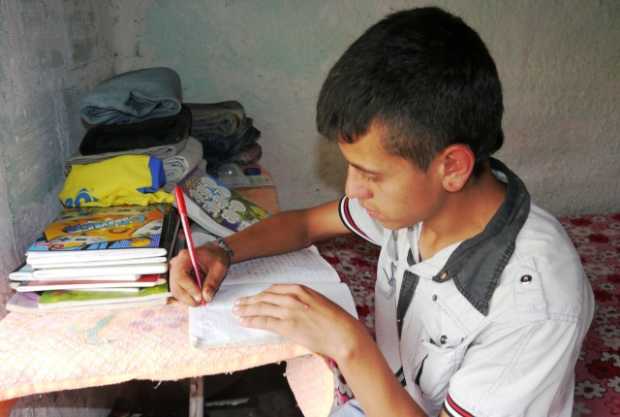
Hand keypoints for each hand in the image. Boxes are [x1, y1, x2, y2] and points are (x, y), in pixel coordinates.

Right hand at [169, 244, 230, 305]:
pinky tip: (200, 295)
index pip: (181, 276)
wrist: (213, 254)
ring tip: (204, 298)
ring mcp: (175, 274)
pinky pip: (180, 293)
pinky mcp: (177, 281)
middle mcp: (176, 265)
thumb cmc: (216, 257)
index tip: (201, 297)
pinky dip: (189, 298)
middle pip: (176, 287)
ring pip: (177, 292)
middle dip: (190, 298)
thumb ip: (213, 281)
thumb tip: (206, 297)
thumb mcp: (219, 267)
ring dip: (190, 299)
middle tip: (203, 302)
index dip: (190, 289)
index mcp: (184, 257)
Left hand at [233, 284, 364, 360]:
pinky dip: (251, 320)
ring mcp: (289, 311)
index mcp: (300, 289)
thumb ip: (303, 300)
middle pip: (264, 297)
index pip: (273, 289)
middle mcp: (292, 297)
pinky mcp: (287, 326)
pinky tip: (244, 321)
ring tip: (237, 312)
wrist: (342, 333)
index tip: (253, 297)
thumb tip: (292, 306)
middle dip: (249, 301)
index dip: (260, 294)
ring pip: (261, 307)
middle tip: (238, 304)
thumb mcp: (318, 301)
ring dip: (246, 310)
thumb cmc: (335, 319)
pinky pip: (264, 321)